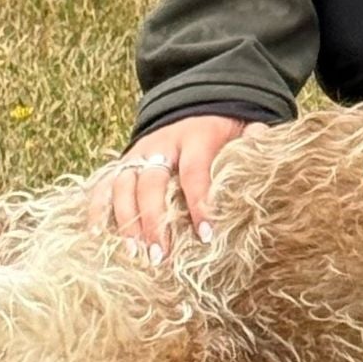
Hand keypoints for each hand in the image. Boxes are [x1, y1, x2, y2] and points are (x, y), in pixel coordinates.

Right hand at [93, 115, 251, 259]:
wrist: (191, 105)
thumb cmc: (220, 130)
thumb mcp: (241, 129)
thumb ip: (253, 140)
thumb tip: (265, 145)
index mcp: (195, 137)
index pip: (194, 171)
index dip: (199, 202)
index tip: (206, 235)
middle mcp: (160, 145)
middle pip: (151, 183)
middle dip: (154, 221)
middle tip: (160, 256)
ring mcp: (137, 154)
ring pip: (122, 186)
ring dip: (125, 222)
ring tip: (133, 255)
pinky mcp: (121, 163)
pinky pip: (102, 185)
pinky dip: (96, 209)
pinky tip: (97, 236)